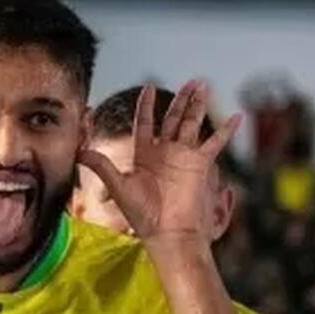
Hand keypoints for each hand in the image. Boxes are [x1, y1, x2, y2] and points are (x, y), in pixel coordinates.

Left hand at [79, 80, 238, 245]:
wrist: (167, 232)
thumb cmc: (142, 215)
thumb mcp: (118, 186)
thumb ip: (100, 165)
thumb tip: (78, 151)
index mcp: (145, 155)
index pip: (146, 123)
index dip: (147, 106)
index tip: (149, 87)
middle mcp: (165, 153)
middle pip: (173, 118)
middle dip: (181, 99)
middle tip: (191, 81)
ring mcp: (183, 157)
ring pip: (193, 123)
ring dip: (198, 104)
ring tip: (203, 85)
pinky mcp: (200, 165)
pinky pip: (215, 143)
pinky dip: (226, 130)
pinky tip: (236, 117)